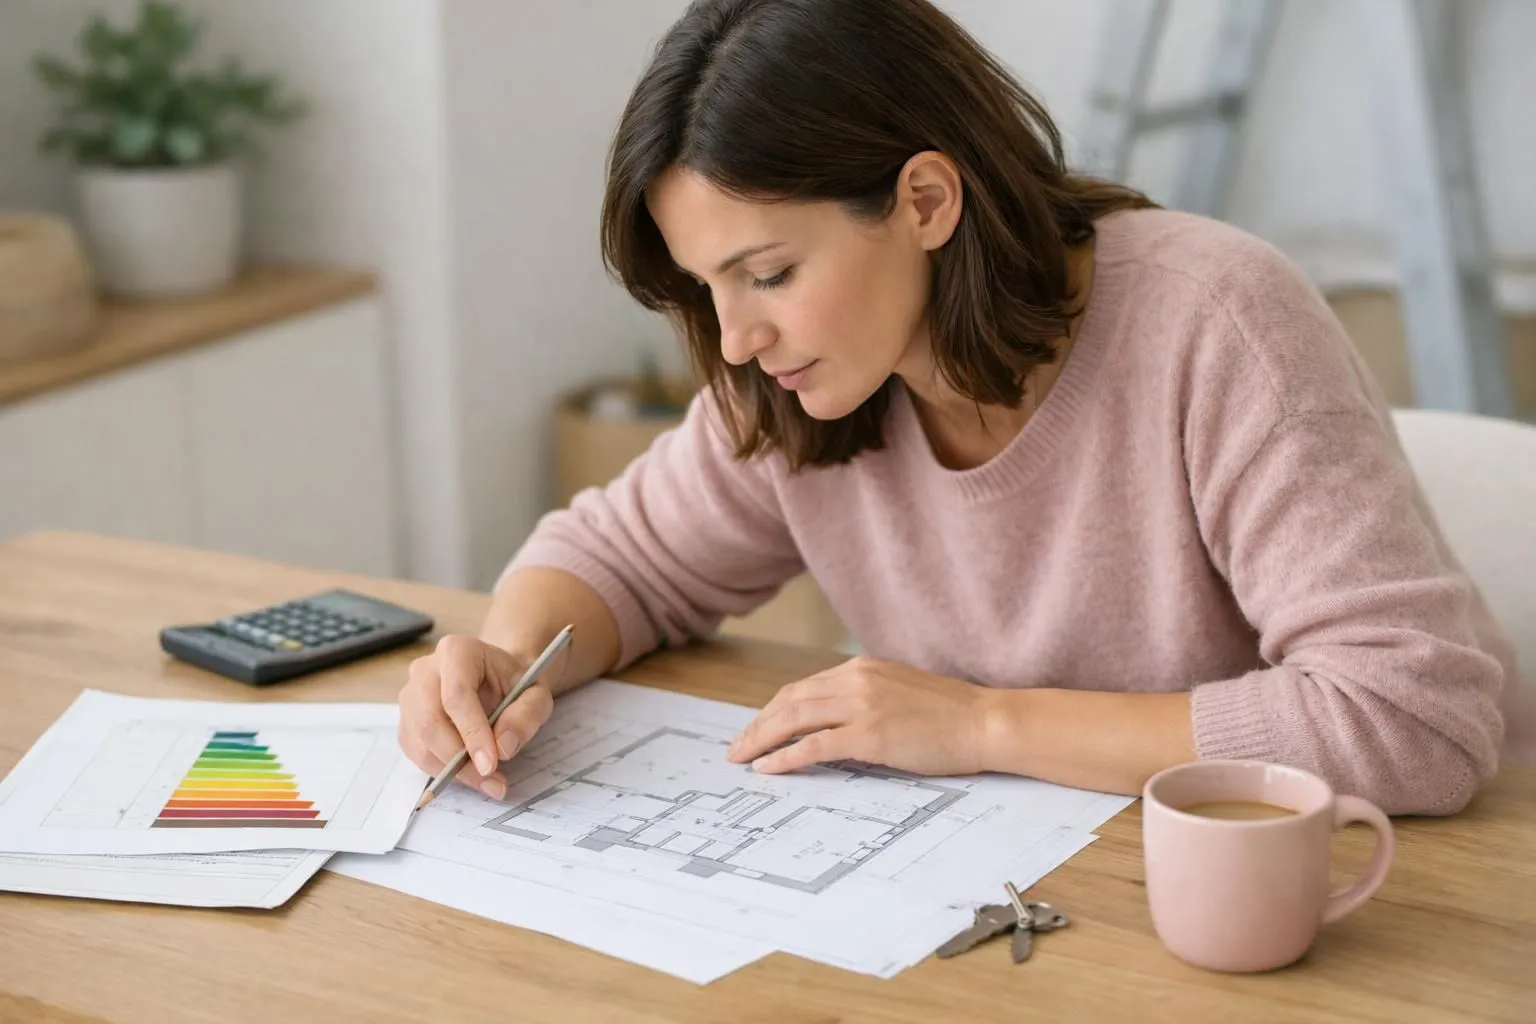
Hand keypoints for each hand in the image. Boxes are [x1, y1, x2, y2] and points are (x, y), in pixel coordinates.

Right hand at [396, 634, 554, 798]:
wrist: (496, 679)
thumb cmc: (513, 683)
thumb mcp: (535, 693)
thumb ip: (526, 715)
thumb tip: (503, 747)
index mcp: (457, 651)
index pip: (456, 695)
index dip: (472, 733)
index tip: (491, 764)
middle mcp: (425, 670)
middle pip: (430, 721)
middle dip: (459, 759)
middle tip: (491, 780)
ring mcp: (410, 696)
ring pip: (419, 742)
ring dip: (451, 771)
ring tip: (487, 782)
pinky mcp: (406, 721)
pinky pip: (416, 753)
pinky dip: (441, 771)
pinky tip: (469, 773)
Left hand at [726, 655, 997, 775]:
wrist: (987, 722)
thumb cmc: (951, 715)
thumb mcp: (899, 693)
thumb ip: (865, 699)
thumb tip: (833, 724)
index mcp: (862, 667)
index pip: (803, 688)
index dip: (773, 710)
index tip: (756, 728)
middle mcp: (857, 679)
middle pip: (790, 701)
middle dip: (758, 725)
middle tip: (736, 748)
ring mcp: (863, 705)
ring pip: (795, 719)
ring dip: (762, 739)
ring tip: (742, 758)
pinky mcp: (871, 733)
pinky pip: (815, 745)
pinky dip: (786, 756)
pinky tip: (769, 768)